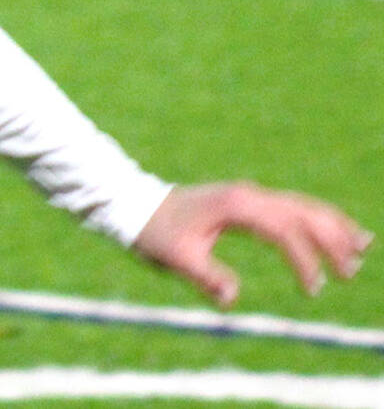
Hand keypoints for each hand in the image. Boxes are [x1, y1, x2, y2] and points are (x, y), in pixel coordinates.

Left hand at [133, 181, 371, 307]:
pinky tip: (333, 231)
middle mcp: (247, 194)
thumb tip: (231, 300)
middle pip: (302, 212)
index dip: (303, 259)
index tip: (314, 289)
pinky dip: (314, 218)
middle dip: (331, 239)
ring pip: (300, 206)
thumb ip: (205, 277)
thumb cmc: (154, 232)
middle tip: (352, 270)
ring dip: (331, 225)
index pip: (283, 230)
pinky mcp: (245, 200)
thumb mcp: (175, 258)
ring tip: (362, 246)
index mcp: (235, 205)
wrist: (134, 204)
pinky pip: (289, 207)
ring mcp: (248, 195)